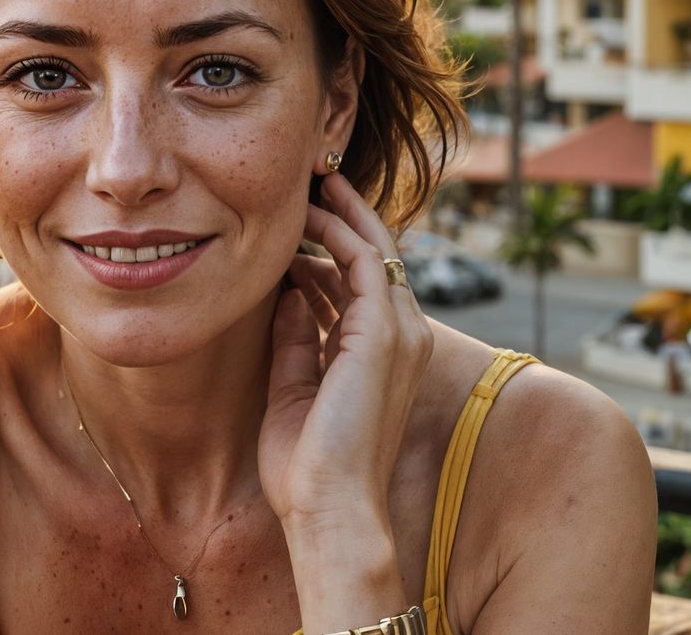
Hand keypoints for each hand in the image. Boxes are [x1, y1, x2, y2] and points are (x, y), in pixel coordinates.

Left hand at [258, 173, 434, 534]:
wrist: (327, 508)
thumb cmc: (307, 467)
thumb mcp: (294, 388)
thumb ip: (297, 339)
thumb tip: (288, 293)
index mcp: (383, 357)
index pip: (364, 287)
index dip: (332, 251)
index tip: (296, 228)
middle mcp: (402, 338)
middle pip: (377, 258)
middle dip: (344, 218)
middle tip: (311, 183)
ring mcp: (400, 333)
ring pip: (375, 250)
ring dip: (341, 215)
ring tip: (308, 185)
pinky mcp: (385, 332)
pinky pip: (364, 262)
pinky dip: (337, 234)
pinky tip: (306, 218)